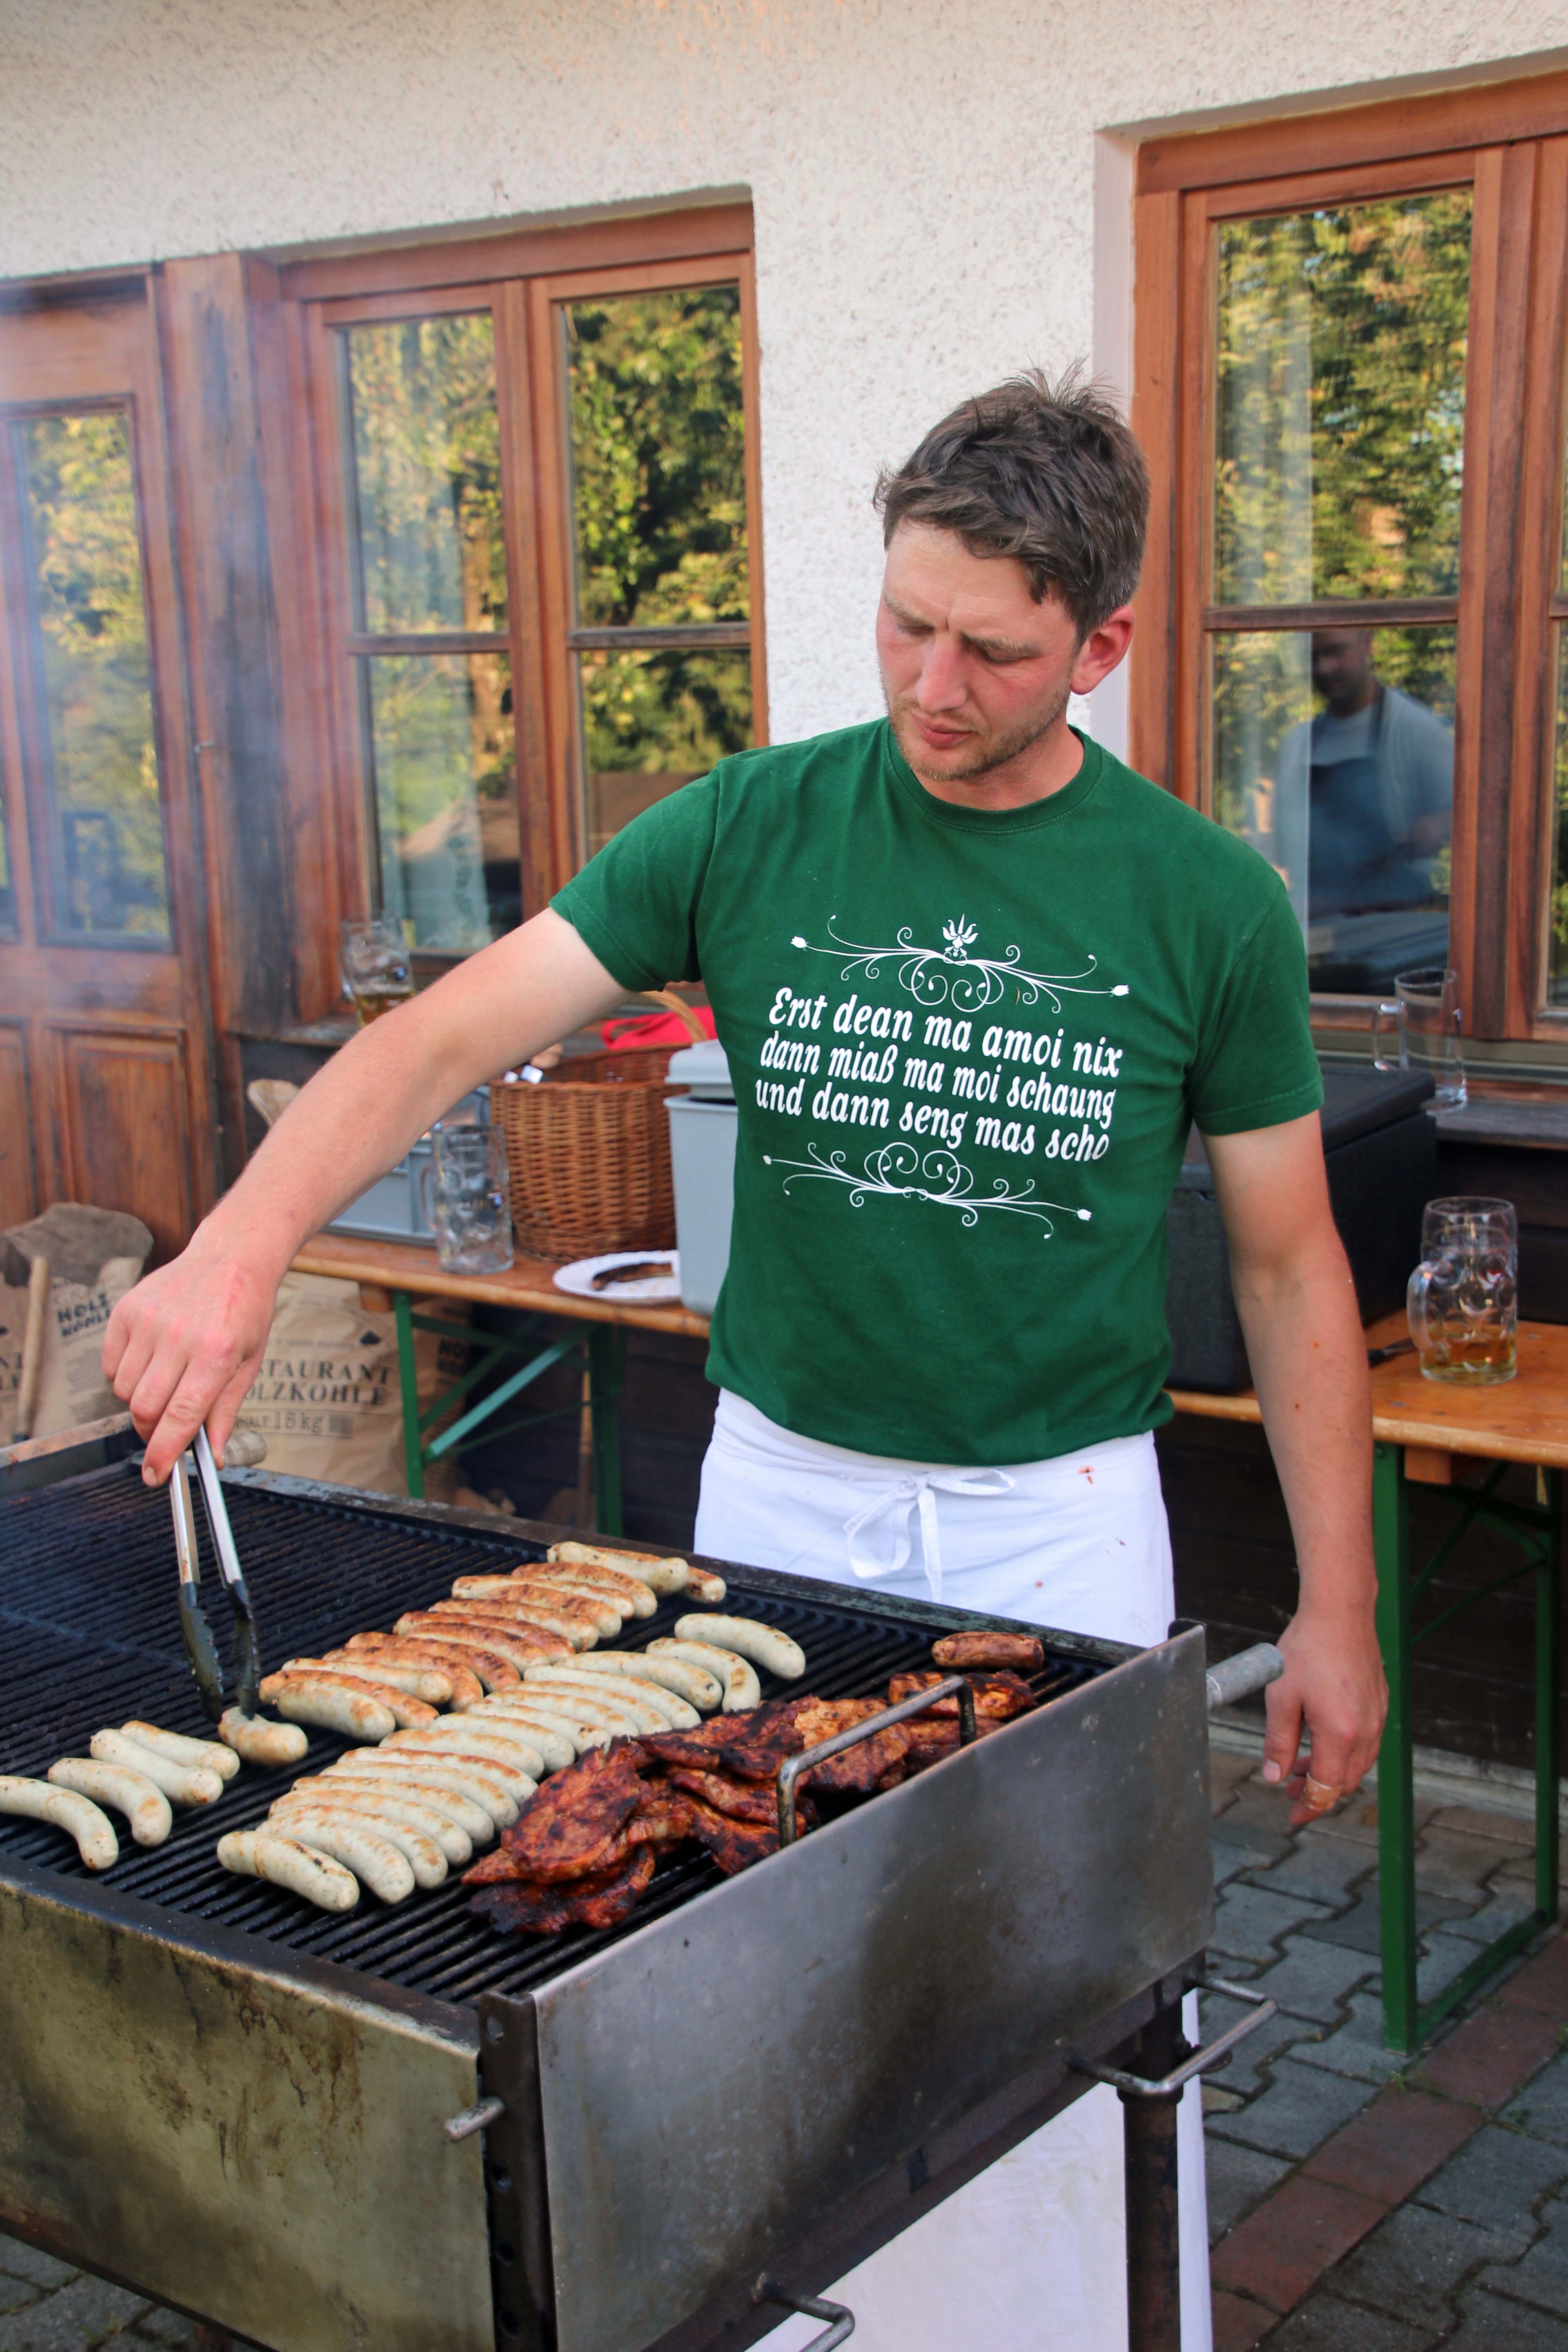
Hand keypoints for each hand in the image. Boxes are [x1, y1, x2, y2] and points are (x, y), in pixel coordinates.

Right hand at [103, 1222, 284, 1486]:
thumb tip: (212, 1456)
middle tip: (166, 1427)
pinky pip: (111, 1365)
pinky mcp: (126, 1310)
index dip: (164, 1453)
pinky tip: (151, 1359)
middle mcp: (178, 1336)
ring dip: (140, 1400)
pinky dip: (125, 1375)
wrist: (231, 1257)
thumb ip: (225, 1412)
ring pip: (125, 1391)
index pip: (180, 1416)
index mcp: (215, 1352)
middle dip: (152, 1430)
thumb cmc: (245, 1311)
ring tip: (167, 1379)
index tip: (155, 1476)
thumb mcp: (249, 1363)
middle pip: (145, 1409)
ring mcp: (148, 1321)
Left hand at [1261, 1600, 1386, 1826]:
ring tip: (1298, 1763)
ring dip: (1330, 1771)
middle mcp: (1366, 1731)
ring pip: (1357, 1764)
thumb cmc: (1308, 1649)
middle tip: (1288, 1789)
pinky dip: (1343, 1752)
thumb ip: (1278, 1741)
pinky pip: (1365, 1742)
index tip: (1293, 1817)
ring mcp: (1377, 1717)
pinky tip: (1320, 1738)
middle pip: (1345, 1781)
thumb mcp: (1282, 1697)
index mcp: (1341, 1734)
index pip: (1327, 1788)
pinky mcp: (1380, 1703)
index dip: (1308, 1807)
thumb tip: (1273, 1777)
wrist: (1341, 1612)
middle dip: (1317, 1791)